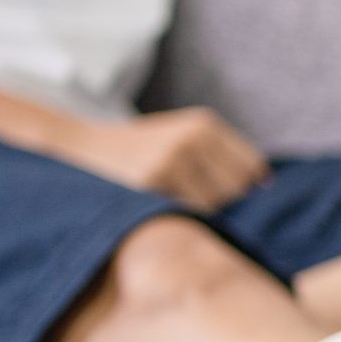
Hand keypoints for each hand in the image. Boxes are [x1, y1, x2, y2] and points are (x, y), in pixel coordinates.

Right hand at [50, 108, 269, 212]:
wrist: (76, 149)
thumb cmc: (136, 151)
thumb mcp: (179, 137)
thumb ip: (221, 155)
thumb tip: (265, 182)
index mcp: (202, 124)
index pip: (251, 167)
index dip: (239, 186)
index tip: (211, 189)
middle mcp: (192, 137)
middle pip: (237, 188)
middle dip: (218, 198)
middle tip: (180, 192)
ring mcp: (173, 159)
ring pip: (214, 204)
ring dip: (197, 210)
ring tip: (163, 196)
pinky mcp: (153, 183)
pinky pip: (187, 214)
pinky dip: (178, 217)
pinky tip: (154, 205)